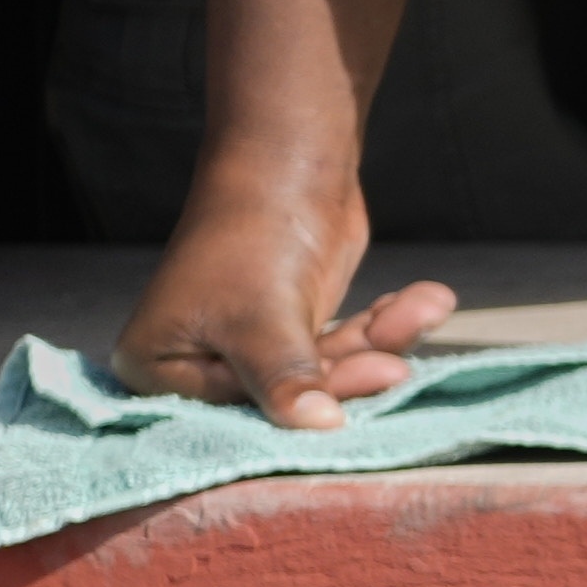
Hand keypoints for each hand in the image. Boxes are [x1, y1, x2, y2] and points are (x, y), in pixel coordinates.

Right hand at [113, 171, 453, 430]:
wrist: (291, 160)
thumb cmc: (254, 236)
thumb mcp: (264, 317)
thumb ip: (287, 378)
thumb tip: (320, 427)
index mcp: (158, 367)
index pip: (240, 408)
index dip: (312, 399)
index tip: (376, 378)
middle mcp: (198, 363)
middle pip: (289, 394)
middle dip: (356, 369)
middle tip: (400, 362)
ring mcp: (249, 344)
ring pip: (329, 368)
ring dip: (383, 341)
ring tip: (427, 307)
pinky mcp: (294, 326)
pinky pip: (347, 345)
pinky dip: (386, 326)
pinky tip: (424, 302)